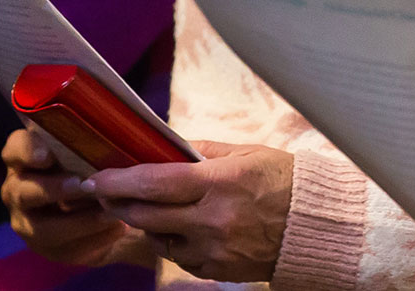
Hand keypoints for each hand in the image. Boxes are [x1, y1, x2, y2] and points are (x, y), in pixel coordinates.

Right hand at [0, 129, 152, 267]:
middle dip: (53, 190)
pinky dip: (94, 239)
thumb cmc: (93, 168)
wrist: (104, 209)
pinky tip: (117, 229)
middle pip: (23, 192)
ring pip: (43, 228)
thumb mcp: (90, 152)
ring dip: (80, 221)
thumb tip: (109, 134)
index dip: (28, 152)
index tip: (47, 156)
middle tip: (83, 185)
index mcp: (24, 160)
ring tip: (111, 214)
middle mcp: (17, 191)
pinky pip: (65, 248)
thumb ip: (88, 144)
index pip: (15, 149)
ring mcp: (28, 223)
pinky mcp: (46, 248)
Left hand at [83, 140, 293, 282]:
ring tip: (142, 209)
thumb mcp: (246, 153)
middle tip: (103, 193)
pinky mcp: (218, 269)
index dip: (119, 180)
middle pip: (145, 215)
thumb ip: (201, 150)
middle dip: (118, 204)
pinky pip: (178, 257)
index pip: (155, 182)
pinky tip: (175, 228)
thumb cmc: (284, 180)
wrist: (316, 226)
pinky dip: (170, 242)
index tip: (97, 177)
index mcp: (220, 182)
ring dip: (143, 224)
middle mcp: (213, 219)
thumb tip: (162, 145)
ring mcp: (214, 249)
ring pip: (157, 239)